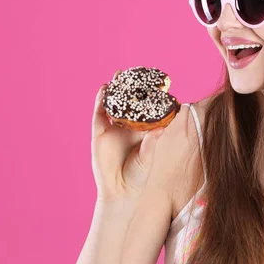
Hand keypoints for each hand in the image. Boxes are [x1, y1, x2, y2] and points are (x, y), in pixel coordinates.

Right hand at [90, 70, 163, 202]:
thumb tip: (163, 126)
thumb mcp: (149, 156)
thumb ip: (153, 141)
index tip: (158, 84)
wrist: (119, 191)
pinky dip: (101, 100)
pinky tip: (104, 88)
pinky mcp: (100, 133)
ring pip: (115, 104)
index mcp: (144, 131)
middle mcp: (128, 128)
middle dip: (133, 88)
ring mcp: (114, 129)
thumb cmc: (139, 176)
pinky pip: (100, 113)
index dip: (152, 97)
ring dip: (117, 89)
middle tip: (138, 72)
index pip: (148, 110)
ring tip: (120, 74)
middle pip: (131, 103)